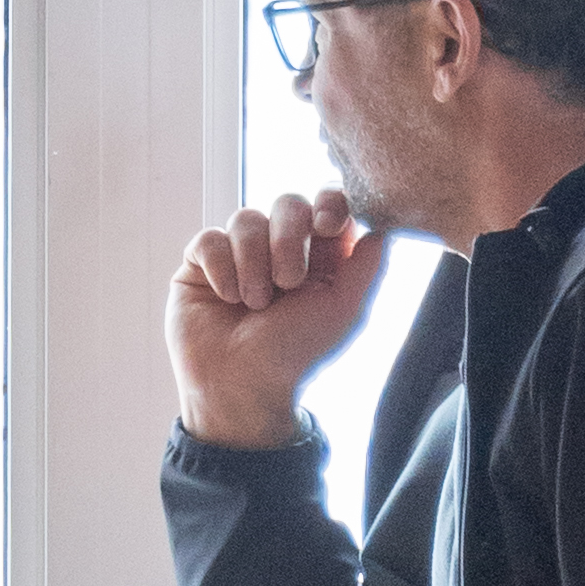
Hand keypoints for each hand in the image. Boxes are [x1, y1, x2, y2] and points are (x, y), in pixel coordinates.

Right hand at [167, 181, 389, 446]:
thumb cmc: (294, 351)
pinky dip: (221, 268)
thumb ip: (368, 266)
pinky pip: (210, 238)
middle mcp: (281, 246)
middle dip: (288, 239)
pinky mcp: (202, 260)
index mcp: (321, 253)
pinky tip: (227, 298)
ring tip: (255, 304)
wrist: (239, 383)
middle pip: (288, 203)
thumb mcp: (344, 310)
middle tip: (288, 283)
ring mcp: (240, 251)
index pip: (328, 202)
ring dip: (253, 263)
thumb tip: (382, 227)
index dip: (329, 202)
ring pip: (245, 218)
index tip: (328, 225)